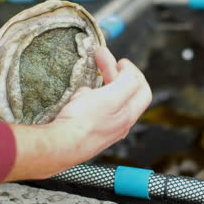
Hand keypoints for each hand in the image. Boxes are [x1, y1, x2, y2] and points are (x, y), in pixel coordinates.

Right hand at [5, 47, 151, 180]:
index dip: (134, 71)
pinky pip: (94, 110)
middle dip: (114, 71)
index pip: (142, 89)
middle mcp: (119, 124)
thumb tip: (128, 72)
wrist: (61, 146)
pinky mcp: (87, 131)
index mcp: (128, 114)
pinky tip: (81, 94)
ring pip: (108, 100)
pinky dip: (91, 97)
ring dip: (102, 83)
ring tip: (91, 73)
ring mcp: (103, 128)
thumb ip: (127, 82)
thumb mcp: (111, 96)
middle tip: (101, 57)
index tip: (121, 61)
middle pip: (124, 92)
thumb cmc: (85, 122)